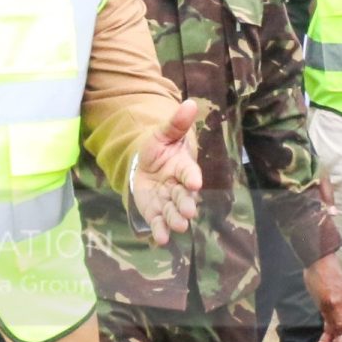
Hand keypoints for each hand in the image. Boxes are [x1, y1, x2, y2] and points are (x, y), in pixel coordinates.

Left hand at [133, 100, 203, 245]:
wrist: (146, 165)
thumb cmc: (160, 148)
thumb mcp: (164, 133)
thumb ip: (176, 123)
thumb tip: (190, 102)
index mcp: (183, 167)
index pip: (189, 172)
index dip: (191, 177)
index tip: (194, 182)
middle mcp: (178, 187)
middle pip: (184, 196)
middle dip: (186, 204)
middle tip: (188, 213)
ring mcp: (167, 201)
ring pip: (173, 212)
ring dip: (176, 220)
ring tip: (178, 227)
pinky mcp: (155, 212)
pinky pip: (159, 223)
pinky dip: (160, 231)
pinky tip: (161, 239)